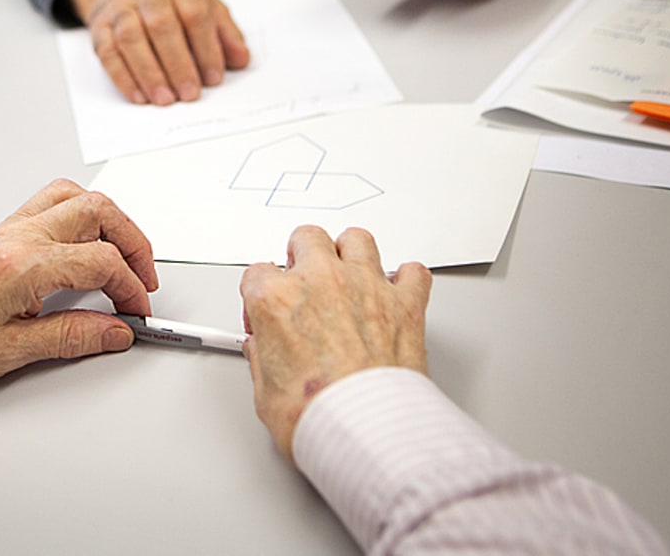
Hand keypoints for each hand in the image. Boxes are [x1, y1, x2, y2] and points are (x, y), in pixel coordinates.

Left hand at [0, 179, 158, 394]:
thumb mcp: (10, 354)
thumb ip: (71, 337)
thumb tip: (114, 331)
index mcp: (21, 266)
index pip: (100, 261)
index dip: (131, 287)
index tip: (137, 312)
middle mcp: (15, 238)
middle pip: (98, 211)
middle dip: (133, 242)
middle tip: (143, 278)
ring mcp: (6, 231)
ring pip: (74, 197)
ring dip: (109, 222)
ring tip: (122, 256)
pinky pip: (50, 203)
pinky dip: (80, 216)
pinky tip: (84, 244)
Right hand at [66, 0, 249, 105]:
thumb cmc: (172, 3)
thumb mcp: (205, 7)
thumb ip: (225, 33)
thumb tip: (240, 60)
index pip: (195, 14)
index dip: (206, 48)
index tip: (213, 77)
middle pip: (161, 26)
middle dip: (178, 65)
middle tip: (189, 93)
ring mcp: (120, 6)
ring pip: (131, 39)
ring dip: (150, 74)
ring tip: (166, 99)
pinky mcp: (101, 26)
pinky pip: (109, 53)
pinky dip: (124, 78)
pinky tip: (140, 96)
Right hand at [239, 226, 430, 458]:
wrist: (368, 431)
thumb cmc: (318, 416)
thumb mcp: (264, 394)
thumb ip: (263, 360)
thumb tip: (266, 354)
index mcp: (276, 299)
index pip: (257, 273)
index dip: (259, 295)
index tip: (266, 314)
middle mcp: (321, 281)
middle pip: (307, 238)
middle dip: (301, 256)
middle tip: (303, 278)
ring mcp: (365, 286)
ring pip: (357, 239)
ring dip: (349, 253)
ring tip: (347, 274)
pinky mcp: (405, 303)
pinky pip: (413, 272)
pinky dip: (405, 280)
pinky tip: (396, 293)